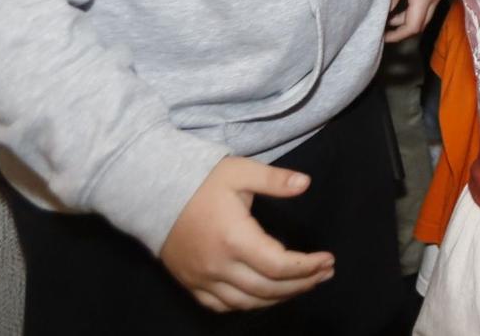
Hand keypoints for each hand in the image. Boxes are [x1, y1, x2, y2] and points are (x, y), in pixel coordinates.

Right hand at [161, 158, 332, 311]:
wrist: (151, 193)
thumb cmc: (200, 180)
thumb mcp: (240, 171)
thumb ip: (274, 180)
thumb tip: (306, 183)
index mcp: (235, 239)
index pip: (279, 265)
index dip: (307, 267)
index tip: (328, 260)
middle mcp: (219, 266)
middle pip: (268, 289)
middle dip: (302, 284)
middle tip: (324, 274)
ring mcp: (202, 279)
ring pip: (247, 302)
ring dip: (279, 298)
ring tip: (304, 285)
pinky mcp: (191, 284)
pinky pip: (222, 306)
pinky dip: (248, 305)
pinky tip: (265, 295)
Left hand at [385, 0, 449, 42]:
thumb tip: (387, 12)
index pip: (414, 26)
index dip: (398, 35)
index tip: (382, 35)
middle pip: (421, 23)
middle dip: (403, 29)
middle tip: (384, 27)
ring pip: (424, 13)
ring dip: (408, 17)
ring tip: (388, 13)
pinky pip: (427, 2)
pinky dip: (414, 6)